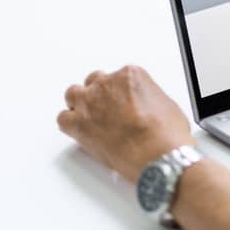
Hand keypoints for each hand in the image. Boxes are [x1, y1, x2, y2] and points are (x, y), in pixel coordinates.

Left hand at [58, 65, 194, 182]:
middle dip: (100, 95)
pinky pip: (63, 118)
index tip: (125, 102)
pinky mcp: (78, 125)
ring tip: (89, 117)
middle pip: (94, 82)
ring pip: (73, 94)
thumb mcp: (167, 104)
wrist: (156, 153)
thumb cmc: (165, 132)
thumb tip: (149, 108)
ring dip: (80, 104)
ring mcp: (90, 103)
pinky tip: (79, 130)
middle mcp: (107, 85)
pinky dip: (69, 124)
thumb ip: (150, 99)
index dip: (121, 92)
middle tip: (108, 109)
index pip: (119, 76)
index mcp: (130, 75)